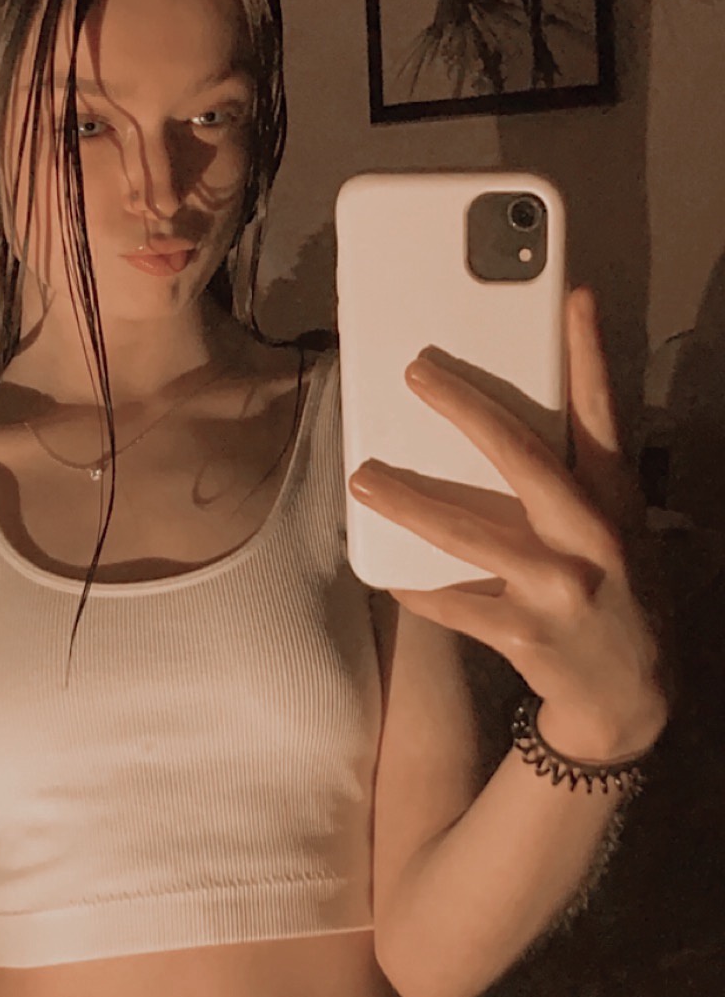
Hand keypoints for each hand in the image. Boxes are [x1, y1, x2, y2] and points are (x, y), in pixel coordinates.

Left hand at [348, 287, 667, 760]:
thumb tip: (501, 427)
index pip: (603, 414)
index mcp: (616, 500)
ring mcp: (561, 588)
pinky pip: (456, 603)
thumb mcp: (615, 529)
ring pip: (470, 533)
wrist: (632, 697)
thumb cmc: (614, 596)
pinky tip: (389, 573)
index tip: (572, 298)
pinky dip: (419, 588)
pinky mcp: (528, 636)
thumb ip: (574, 482)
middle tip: (416, 372)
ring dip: (410, 503)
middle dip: (464, 409)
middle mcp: (594, 537)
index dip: (588, 354)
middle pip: (522, 457)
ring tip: (364, 478)